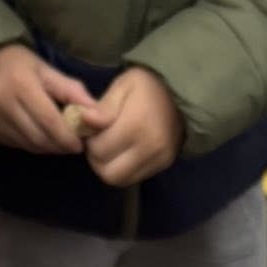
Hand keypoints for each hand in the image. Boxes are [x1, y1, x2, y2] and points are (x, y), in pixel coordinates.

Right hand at [0, 45, 100, 154]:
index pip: (50, 121)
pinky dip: (33, 146)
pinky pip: (17, 145)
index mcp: (21, 85)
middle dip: (60, 145)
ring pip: (29, 145)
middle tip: (73, 145)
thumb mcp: (45, 69)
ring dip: (48, 148)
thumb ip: (70, 89)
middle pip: (39, 138)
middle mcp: (4, 104)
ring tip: (59, 142)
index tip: (80, 143)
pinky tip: (41, 138)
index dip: (67, 137)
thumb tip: (95, 111)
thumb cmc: (19, 64)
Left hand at [86, 66, 183, 186]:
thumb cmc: (148, 86)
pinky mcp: (162, 166)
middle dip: (96, 159)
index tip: (91, 129)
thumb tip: (84, 120)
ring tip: (109, 148)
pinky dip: (122, 170)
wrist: (182, 95)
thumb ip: (104, 107)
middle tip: (98, 142)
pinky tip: (122, 153)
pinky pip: (133, 179)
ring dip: (108, 167)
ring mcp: (157, 160)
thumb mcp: (123, 86)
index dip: (89, 141)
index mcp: (136, 125)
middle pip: (107, 172)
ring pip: (119, 180)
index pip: (99, 149)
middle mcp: (148, 148)